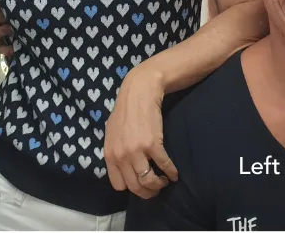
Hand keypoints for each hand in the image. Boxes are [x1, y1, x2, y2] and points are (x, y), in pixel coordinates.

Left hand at [105, 65, 177, 197]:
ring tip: (165, 182)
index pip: (118, 185)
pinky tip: (175, 173)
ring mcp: (137, 151)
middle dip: (147, 193)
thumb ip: (114, 150)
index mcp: (109, 154)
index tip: (140, 184)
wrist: (139, 91)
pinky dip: (171, 172)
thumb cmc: (125, 109)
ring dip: (159, 185)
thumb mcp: (111, 132)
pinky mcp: (153, 145)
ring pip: (148, 181)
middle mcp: (121, 156)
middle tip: (155, 190)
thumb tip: (121, 164)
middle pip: (134, 186)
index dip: (131, 187)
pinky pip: (164, 165)